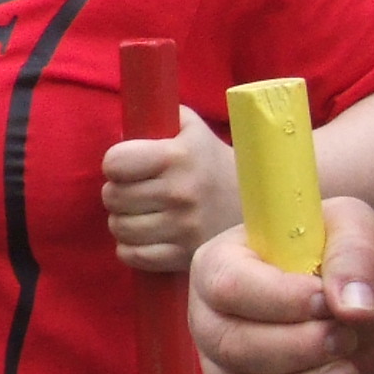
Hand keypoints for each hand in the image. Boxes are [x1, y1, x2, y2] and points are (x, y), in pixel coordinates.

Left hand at [101, 106, 237, 273]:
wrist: (261, 201)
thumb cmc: (210, 160)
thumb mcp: (189, 127)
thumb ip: (155, 117)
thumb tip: (120, 130)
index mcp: (178, 156)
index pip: (116, 162)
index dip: (115, 163)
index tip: (127, 165)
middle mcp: (180, 192)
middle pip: (112, 197)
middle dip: (117, 192)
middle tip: (135, 190)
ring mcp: (183, 228)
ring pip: (119, 228)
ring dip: (123, 220)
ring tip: (142, 212)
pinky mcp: (184, 256)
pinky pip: (133, 256)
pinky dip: (131, 248)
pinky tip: (146, 235)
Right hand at [188, 199, 373, 373]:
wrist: (364, 313)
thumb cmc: (345, 264)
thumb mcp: (357, 230)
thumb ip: (356, 255)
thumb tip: (354, 306)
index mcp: (221, 263)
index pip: (229, 287)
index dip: (279, 301)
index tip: (326, 303)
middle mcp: (209, 318)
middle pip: (233, 348)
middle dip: (298, 351)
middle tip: (346, 339)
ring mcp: (220, 370)